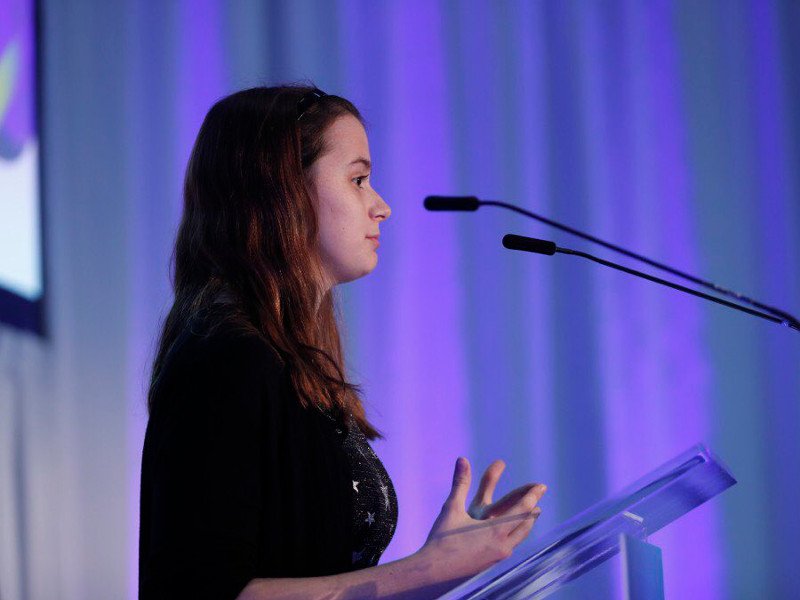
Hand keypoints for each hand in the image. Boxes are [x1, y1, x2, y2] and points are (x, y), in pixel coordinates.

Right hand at [420, 457, 545, 579]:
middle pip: (525, 524)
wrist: (434, 572)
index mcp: (496, 530)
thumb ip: (460, 483)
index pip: (522, 509)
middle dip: (532, 509)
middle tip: (537, 499)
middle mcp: (502, 545)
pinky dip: (515, 535)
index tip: (541, 486)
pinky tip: (512, 535)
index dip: (532, 495)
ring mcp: (498, 557)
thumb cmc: (442, 539)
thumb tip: (462, 459)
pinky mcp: (492, 565)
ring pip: (519, 537)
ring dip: (526, 524)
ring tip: (530, 516)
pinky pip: (510, 546)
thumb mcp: (452, 508)